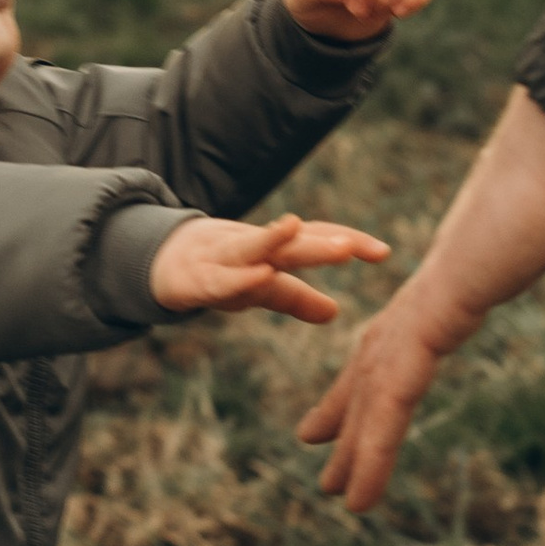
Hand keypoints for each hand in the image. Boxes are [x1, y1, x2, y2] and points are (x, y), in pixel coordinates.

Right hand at [149, 209, 390, 323]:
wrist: (160, 263)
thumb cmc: (218, 270)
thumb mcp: (260, 287)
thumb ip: (296, 296)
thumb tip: (336, 312)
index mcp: (273, 249)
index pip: (315, 238)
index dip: (348, 242)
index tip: (384, 252)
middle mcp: (252, 247)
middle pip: (291, 242)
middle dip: (320, 244)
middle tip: (352, 247)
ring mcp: (223, 259)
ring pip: (253, 248)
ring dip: (275, 241)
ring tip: (300, 233)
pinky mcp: (198, 278)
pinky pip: (222, 280)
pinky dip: (241, 277)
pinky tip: (261, 274)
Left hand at [296, 48, 544, 508]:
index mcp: (492, 259)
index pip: (431, 320)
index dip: (400, 356)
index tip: (382, 387)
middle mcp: (454, 269)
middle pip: (387, 346)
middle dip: (353, 399)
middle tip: (318, 440)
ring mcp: (443, 281)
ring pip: (385, 373)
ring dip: (359, 437)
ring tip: (335, 493)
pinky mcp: (445, 297)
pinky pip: (400, 383)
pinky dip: (374, 439)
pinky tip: (358, 486)